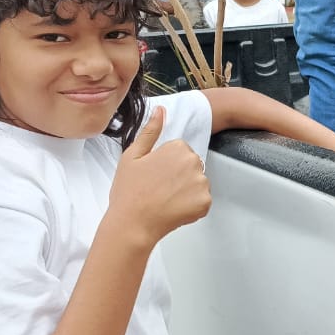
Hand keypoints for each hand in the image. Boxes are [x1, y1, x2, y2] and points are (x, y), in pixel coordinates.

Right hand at [108, 107, 211, 248]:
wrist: (131, 224)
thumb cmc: (129, 191)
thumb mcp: (133, 156)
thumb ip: (150, 131)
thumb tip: (161, 110)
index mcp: (178, 148)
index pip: (180, 151)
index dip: (166, 164)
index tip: (154, 175)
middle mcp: (194, 162)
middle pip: (192, 166)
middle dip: (180, 175)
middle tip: (159, 189)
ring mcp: (202, 183)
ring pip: (198, 183)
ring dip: (186, 191)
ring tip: (165, 200)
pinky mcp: (205, 203)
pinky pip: (202, 201)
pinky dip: (191, 206)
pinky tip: (174, 210)